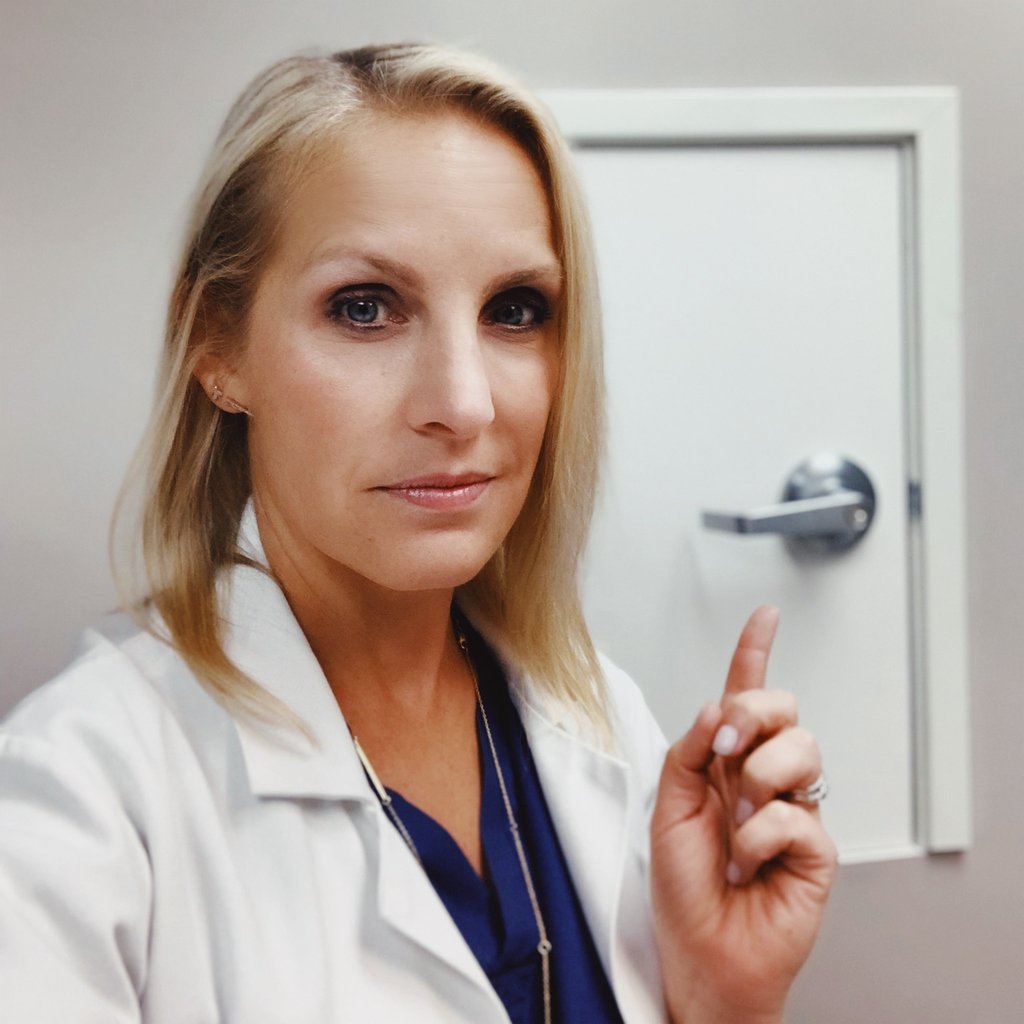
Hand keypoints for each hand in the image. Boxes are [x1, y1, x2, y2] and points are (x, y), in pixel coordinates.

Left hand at [650, 606, 837, 1023]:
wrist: (700, 950)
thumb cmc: (682, 885)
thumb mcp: (666, 806)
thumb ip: (689, 749)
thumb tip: (716, 706)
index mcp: (724, 760)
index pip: (745, 695)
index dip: (756, 651)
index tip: (766, 614)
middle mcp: (763, 776)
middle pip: (783, 707)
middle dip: (752, 713)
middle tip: (722, 749)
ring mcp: (795, 808)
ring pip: (802, 749)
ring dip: (755, 782)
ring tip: (736, 824)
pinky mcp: (817, 847)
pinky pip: (797, 814)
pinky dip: (758, 838)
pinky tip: (745, 864)